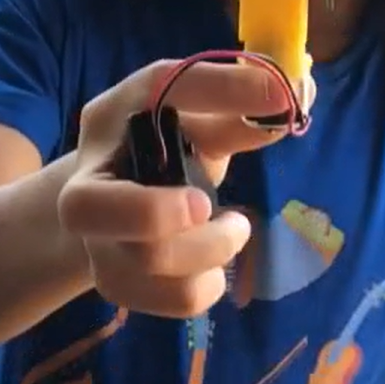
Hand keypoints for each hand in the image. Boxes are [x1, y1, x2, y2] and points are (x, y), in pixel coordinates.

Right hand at [57, 59, 311, 317]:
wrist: (115, 204)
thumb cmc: (162, 145)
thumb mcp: (196, 117)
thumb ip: (239, 108)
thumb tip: (297, 94)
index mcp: (112, 116)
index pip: (155, 85)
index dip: (218, 90)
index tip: (277, 95)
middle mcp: (87, 176)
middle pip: (87, 208)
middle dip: (155, 213)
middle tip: (204, 205)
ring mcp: (95, 239)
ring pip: (144, 262)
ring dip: (209, 249)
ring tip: (236, 227)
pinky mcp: (118, 284)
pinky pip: (170, 298)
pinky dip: (207, 283)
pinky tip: (214, 260)